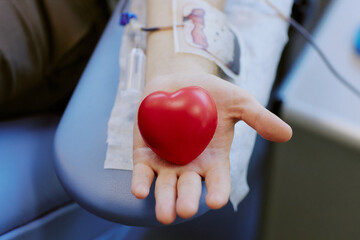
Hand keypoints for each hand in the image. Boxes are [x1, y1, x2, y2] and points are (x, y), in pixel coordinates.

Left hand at [131, 72, 291, 223]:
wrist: (180, 80)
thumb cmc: (211, 93)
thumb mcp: (238, 102)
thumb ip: (258, 118)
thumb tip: (286, 134)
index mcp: (214, 160)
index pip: (218, 181)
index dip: (218, 191)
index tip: (216, 201)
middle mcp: (191, 167)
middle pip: (190, 188)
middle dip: (188, 200)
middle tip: (186, 210)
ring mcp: (167, 162)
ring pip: (166, 186)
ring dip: (164, 200)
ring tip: (164, 214)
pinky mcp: (146, 154)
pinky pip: (144, 172)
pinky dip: (141, 182)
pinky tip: (140, 191)